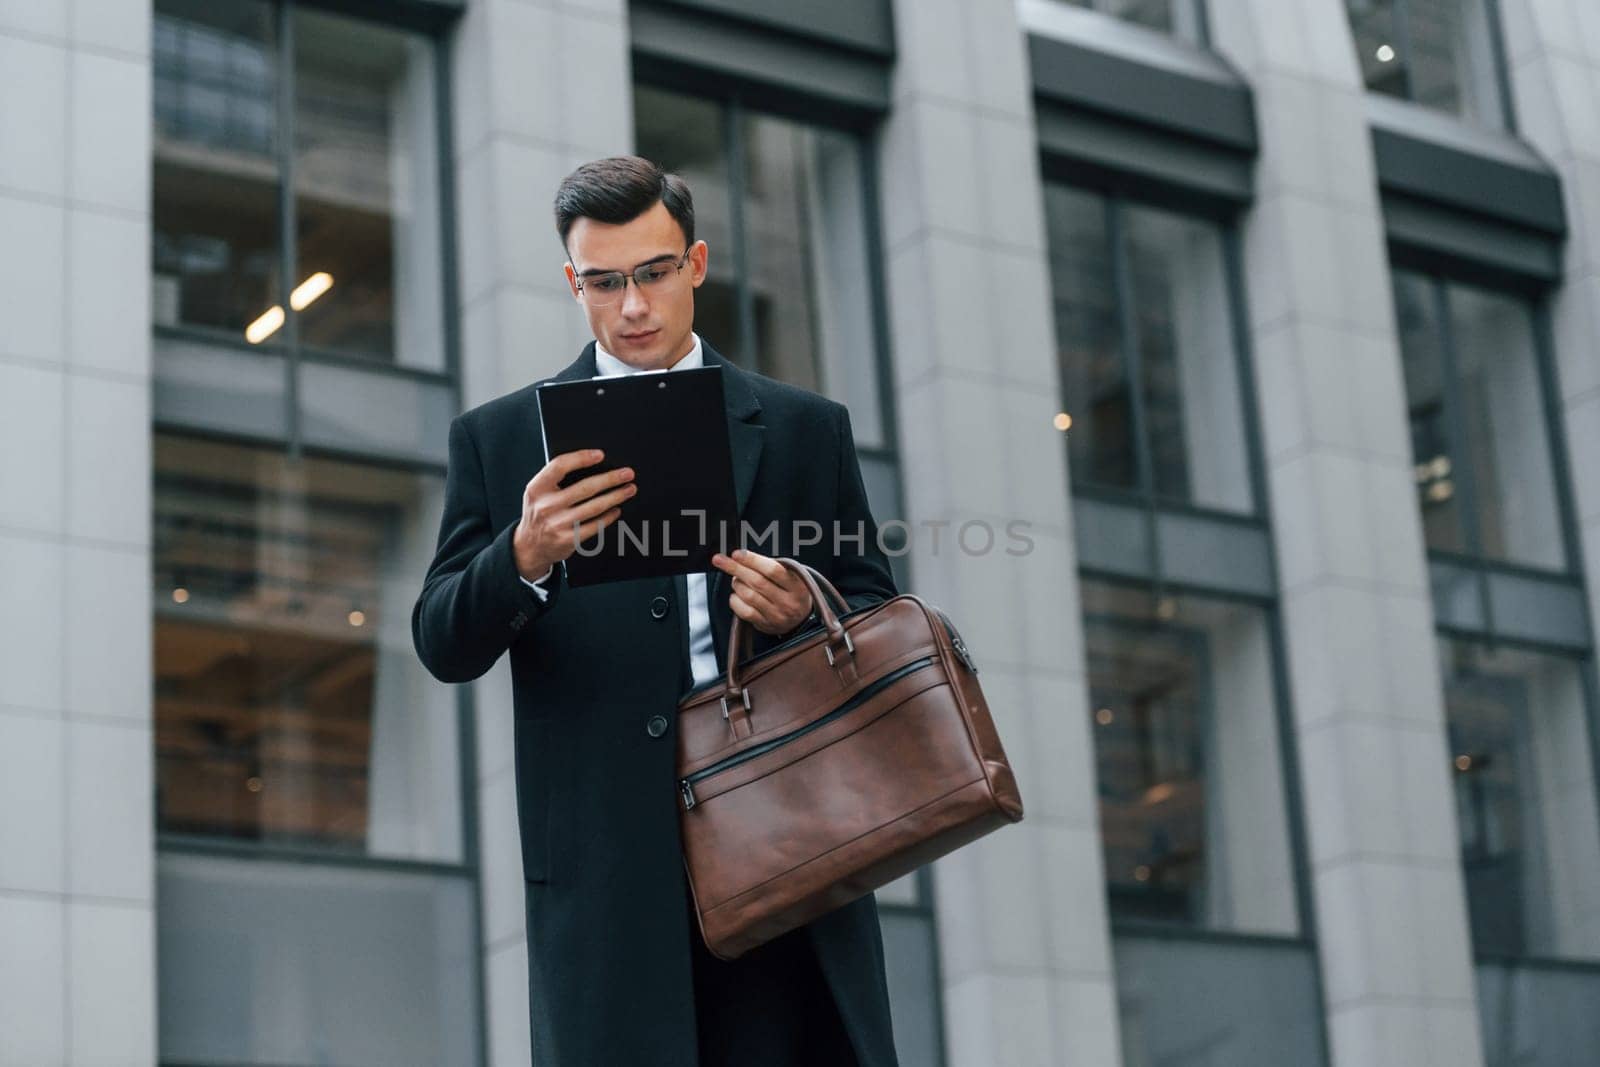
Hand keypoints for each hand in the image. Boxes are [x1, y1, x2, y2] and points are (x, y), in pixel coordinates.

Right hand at [513, 449, 635, 579]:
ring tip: (629, 489)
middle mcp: (546, 506)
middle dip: (611, 479)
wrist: (529, 547)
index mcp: (537, 488)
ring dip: (616, 496)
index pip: (560, 466)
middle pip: (585, 487)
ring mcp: (558, 524)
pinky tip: (616, 509)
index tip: (600, 455)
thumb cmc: (539, 513)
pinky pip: (595, 525)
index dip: (581, 458)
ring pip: (594, 507)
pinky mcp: (569, 539)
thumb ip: (555, 479)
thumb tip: (591, 464)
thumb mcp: (537, 493)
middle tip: (627, 473)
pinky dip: (609, 516)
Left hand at [711, 550, 813, 636]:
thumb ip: (771, 567)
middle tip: (719, 560)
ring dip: (737, 584)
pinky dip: (735, 600)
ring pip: (749, 596)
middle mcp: (788, 602)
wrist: (801, 619)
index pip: (772, 570)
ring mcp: (777, 615)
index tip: (736, 554)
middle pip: (757, 582)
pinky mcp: (766, 625)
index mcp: (797, 585)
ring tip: (736, 578)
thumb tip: (742, 557)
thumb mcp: (792, 577)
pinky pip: (744, 612)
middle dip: (735, 568)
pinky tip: (736, 595)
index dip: (752, 560)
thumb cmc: (792, 591)